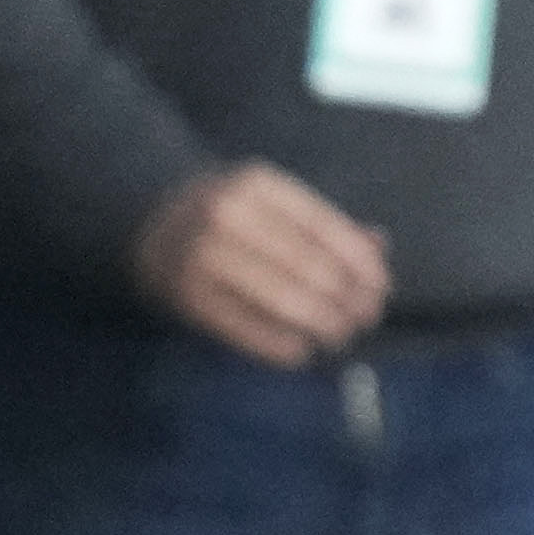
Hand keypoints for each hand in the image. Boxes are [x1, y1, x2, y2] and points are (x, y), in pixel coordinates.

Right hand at [135, 161, 390, 366]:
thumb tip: (379, 247)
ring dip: (323, 324)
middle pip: (309, 266)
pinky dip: (283, 345)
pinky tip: (303, 350)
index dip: (360, 263)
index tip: (381, 288)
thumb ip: (324, 222)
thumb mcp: (272, 201)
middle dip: (347, 299)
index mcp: (258, 184)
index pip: (324, 227)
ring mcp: (205, 256)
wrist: (152, 222)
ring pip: (284, 299)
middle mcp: (229, 215)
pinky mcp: (189, 296)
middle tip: (366, 319)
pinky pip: (248, 329)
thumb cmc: (231, 214)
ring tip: (340, 336)